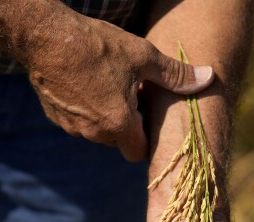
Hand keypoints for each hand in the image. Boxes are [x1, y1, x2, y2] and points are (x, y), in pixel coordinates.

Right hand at [20, 8, 213, 160]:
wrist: (45, 36)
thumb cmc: (97, 46)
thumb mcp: (142, 56)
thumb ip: (176, 75)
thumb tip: (209, 77)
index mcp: (118, 125)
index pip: (138, 152)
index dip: (145, 137)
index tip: (145, 113)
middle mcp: (93, 133)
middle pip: (118, 141)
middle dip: (126, 124)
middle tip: (129, 93)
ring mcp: (71, 126)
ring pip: (96, 131)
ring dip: (104, 116)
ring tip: (107, 84)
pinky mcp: (54, 116)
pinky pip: (76, 121)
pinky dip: (84, 109)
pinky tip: (86, 82)